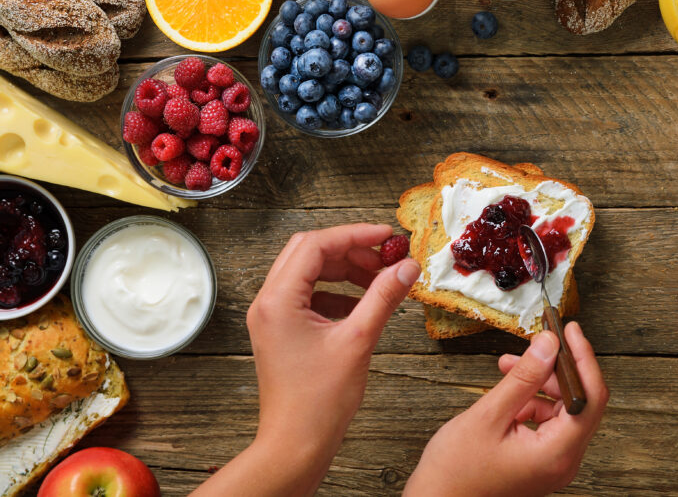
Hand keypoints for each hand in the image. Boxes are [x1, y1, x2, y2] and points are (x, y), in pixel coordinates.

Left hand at [227, 224, 417, 493]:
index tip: (387, 236)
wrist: (295, 445)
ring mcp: (272, 317)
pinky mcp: (281, 331)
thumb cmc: (318, 402)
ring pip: (309, 272)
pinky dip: (337, 291)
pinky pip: (308, 295)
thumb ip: (383, 297)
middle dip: (349, 249)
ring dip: (344, 270)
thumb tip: (406, 266)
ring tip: (379, 280)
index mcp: (278, 300)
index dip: (354, 235)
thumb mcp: (359, 341)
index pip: (315, 245)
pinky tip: (363, 304)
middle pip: (308, 252)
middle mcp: (268, 303)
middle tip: (385, 256)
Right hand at [405, 322, 607, 496]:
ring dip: (540, 383)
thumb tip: (549, 345)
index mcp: (557, 453)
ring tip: (511, 366)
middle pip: (579, 402)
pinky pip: (547, 422)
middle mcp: (563, 461)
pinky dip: (531, 400)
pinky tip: (508, 391)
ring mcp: (553, 463)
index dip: (583, 358)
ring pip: (561, 409)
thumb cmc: (455, 473)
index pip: (589, 397)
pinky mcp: (540, 461)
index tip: (570, 330)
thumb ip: (523, 378)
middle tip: (539, 342)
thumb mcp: (489, 415)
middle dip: (556, 368)